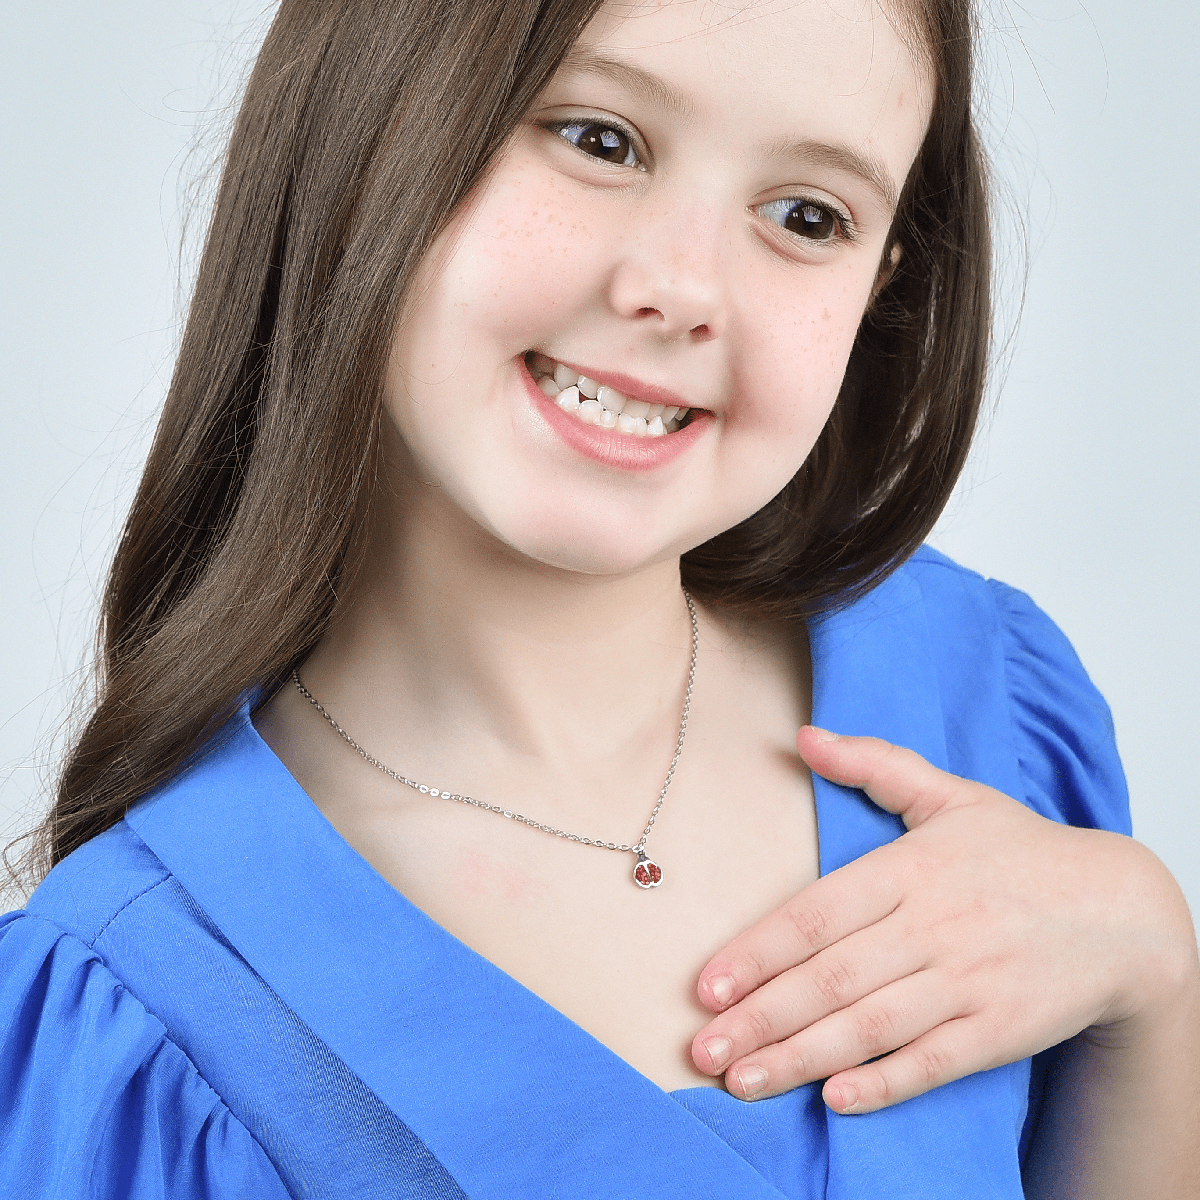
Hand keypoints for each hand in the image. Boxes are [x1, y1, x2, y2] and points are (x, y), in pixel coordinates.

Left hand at [690, 727, 1192, 1112]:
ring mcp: (967, 982)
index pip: (817, 915)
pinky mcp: (999, 1030)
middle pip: (832, 978)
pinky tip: (835, 1099)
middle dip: (761, 1017)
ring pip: (871, 1026)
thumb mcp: (950, 795)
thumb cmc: (1021, 850)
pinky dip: (885, 1082)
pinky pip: (933, 1062)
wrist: (1121, 912)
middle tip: (702, 1048)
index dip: (758, 952)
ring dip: (800, 1057)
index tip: (707, 985)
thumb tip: (805, 736)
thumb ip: (874, 765)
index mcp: (910, 869)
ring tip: (742, 1080)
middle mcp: (933, 926)